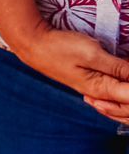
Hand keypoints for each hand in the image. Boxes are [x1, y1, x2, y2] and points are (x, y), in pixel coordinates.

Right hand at [14, 21, 128, 121]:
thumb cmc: (60, 47)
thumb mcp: (91, 52)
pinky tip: (124, 94)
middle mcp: (102, 95)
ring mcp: (96, 92)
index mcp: (103, 89)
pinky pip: (116, 100)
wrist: (35, 45)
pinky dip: (125, 101)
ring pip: (125, 108)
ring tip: (128, 80)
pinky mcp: (92, 85)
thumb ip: (118, 67)